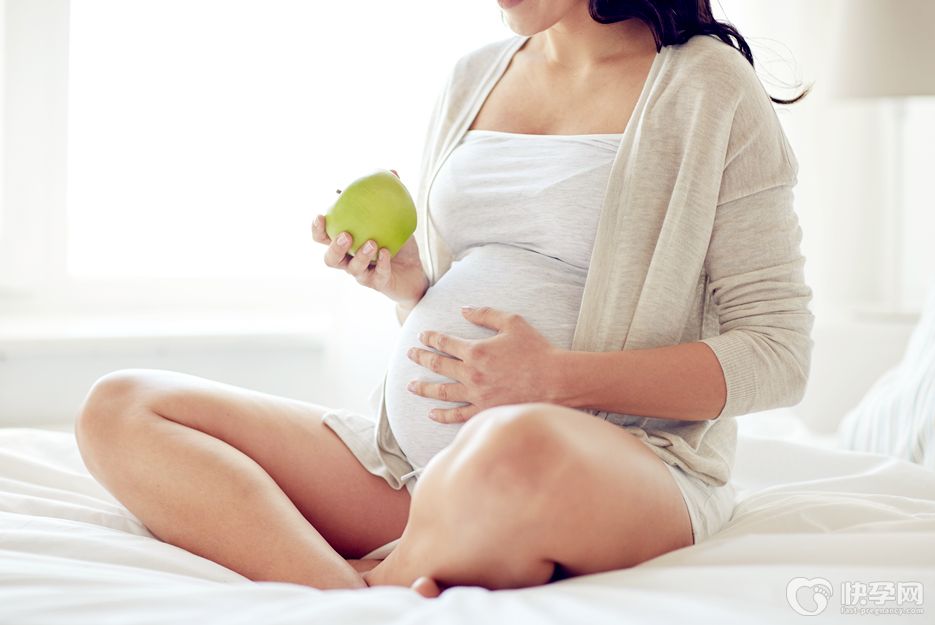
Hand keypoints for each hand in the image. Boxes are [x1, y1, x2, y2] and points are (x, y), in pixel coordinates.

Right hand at [312, 170, 427, 306]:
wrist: (415, 271)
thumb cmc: (397, 243)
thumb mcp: (394, 218)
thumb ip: (388, 197)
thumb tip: (391, 171)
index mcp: (346, 245)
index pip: (323, 239)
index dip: (317, 230)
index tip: (320, 216)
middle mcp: (349, 261)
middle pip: (330, 259)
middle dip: (334, 247)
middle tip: (346, 234)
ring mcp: (362, 274)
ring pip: (352, 269)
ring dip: (361, 255)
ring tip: (372, 242)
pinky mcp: (378, 284)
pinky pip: (377, 275)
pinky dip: (381, 264)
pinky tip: (387, 252)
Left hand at [406, 306, 561, 423]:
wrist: (555, 381)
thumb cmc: (537, 350)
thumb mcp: (512, 322)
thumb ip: (485, 314)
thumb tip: (463, 309)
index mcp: (476, 351)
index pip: (444, 343)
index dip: (430, 338)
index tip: (421, 336)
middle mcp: (471, 374)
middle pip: (438, 365)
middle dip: (421, 358)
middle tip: (409, 355)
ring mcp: (476, 395)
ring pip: (442, 392)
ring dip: (424, 388)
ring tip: (411, 386)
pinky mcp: (485, 411)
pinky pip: (458, 416)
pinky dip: (443, 415)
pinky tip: (432, 414)